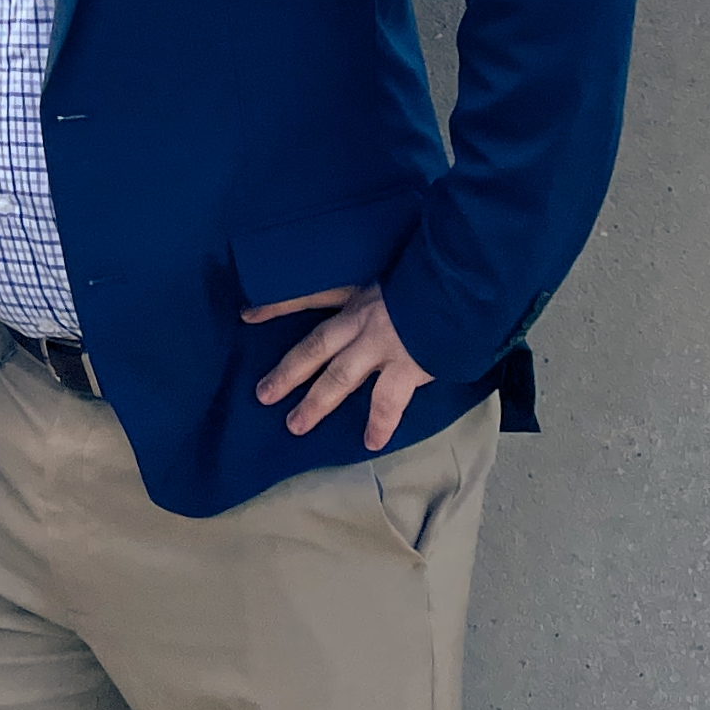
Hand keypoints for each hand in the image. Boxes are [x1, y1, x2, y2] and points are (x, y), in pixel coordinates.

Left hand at [244, 282, 434, 451]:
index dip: (276, 305)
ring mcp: (381, 345)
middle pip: (314, 348)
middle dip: (288, 373)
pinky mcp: (406, 366)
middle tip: (263, 395)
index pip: (308, 295)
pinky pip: (387, 402)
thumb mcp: (397, 268)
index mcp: (357, 293)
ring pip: (338, 378)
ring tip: (295, 425)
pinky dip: (379, 423)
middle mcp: (361, 320)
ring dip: (316, 402)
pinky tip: (371, 442)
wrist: (463, 284)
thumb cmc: (433, 274)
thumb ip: (381, 286)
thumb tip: (380, 296)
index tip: (246, 316)